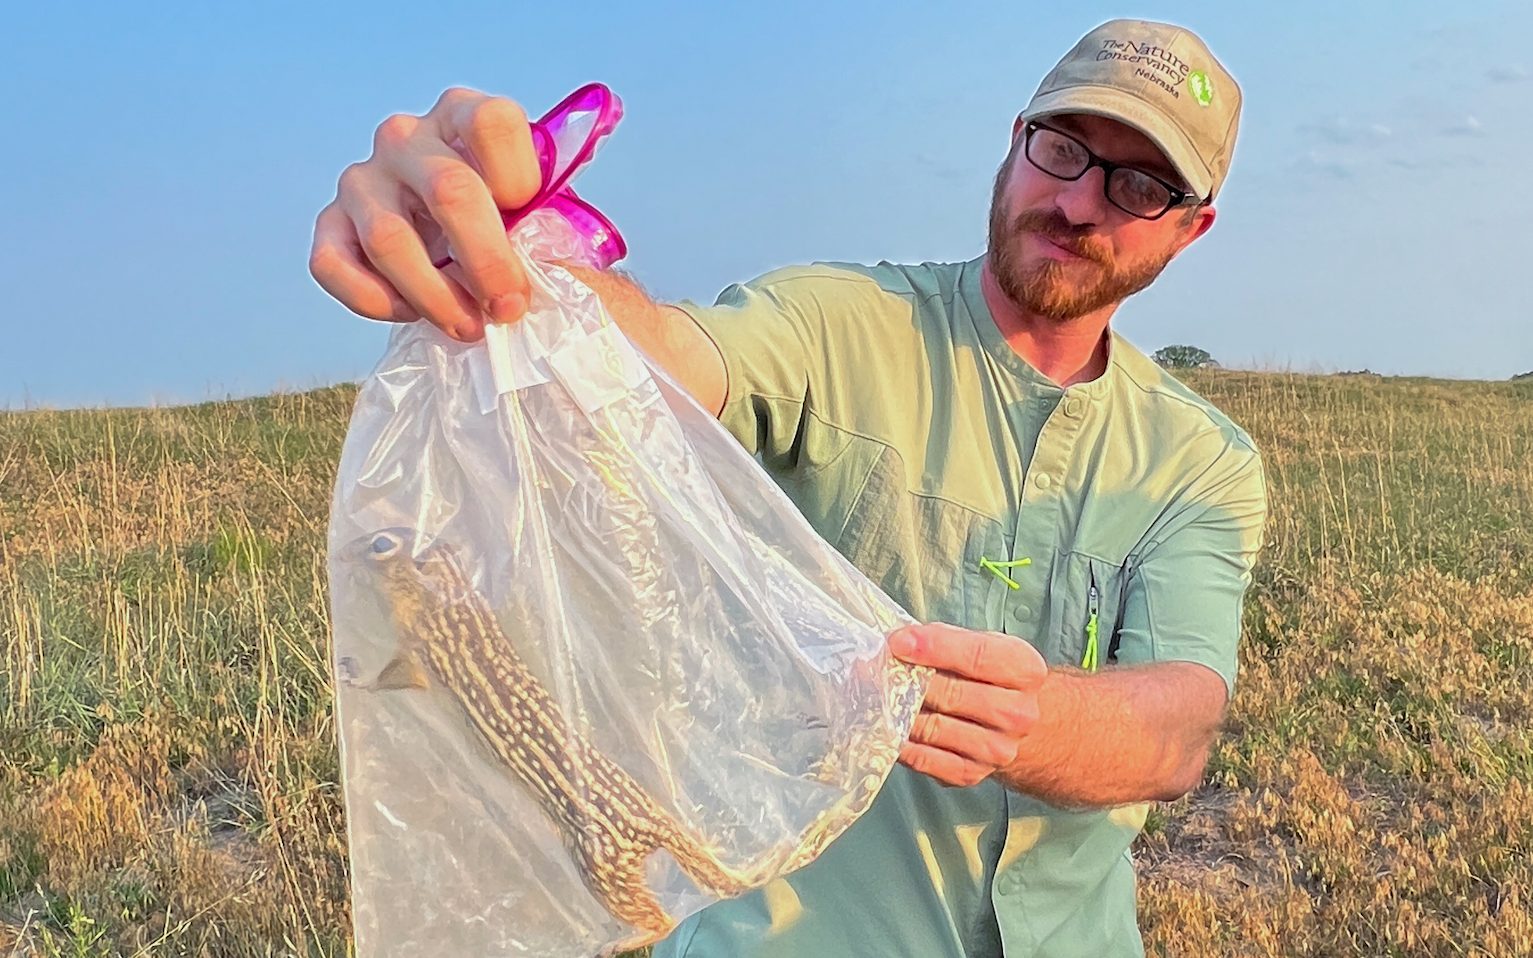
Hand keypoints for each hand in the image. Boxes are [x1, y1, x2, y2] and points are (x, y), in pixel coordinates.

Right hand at [309, 87, 543, 341]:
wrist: (460, 252)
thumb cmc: (508, 228)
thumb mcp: (539, 218)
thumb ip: (549, 230)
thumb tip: (553, 268)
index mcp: (464, 115)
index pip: (493, 123)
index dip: (520, 181)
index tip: (530, 225)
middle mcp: (406, 137)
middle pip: (448, 190)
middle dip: (486, 262)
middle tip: (508, 308)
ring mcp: (362, 178)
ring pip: (388, 239)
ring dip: (435, 297)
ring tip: (469, 327)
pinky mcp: (331, 223)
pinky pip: (332, 265)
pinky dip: (375, 301)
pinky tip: (412, 313)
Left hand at [887, 623, 1046, 786]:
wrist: (1021, 725)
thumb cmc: (995, 678)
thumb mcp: (987, 645)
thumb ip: (948, 639)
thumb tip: (902, 641)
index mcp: (1026, 672)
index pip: (976, 656)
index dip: (933, 647)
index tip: (899, 642)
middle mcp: (1017, 714)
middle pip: (951, 694)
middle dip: (910, 679)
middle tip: (878, 668)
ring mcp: (996, 749)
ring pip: (933, 727)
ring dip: (900, 711)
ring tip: (880, 695)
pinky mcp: (971, 773)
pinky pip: (925, 758)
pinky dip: (902, 742)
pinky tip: (892, 726)